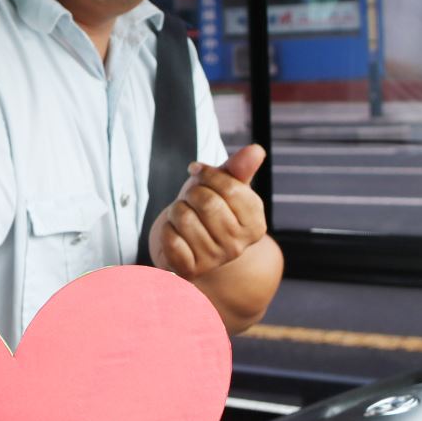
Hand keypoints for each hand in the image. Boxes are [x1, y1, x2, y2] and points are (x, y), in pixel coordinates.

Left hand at [149, 144, 267, 279]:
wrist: (186, 245)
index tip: (198, 171)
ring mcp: (214, 260)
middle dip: (191, 192)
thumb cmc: (205, 210)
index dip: (207, 173)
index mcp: (255, 224)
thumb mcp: (222, 186)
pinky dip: (166, 230)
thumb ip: (239, 169)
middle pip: (206, 201)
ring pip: (184, 217)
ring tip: (183, 218)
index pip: (230, 187)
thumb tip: (255, 150)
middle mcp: (238, 246)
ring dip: (176, 210)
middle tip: (191, 200)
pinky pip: (170, 238)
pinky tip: (175, 234)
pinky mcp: (189, 270)